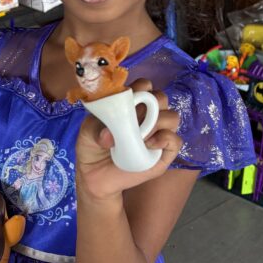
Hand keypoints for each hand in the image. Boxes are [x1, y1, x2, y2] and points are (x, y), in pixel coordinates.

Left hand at [75, 80, 181, 200]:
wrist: (94, 176)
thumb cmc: (92, 148)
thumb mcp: (87, 132)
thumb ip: (95, 128)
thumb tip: (109, 135)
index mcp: (131, 105)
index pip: (145, 86)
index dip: (141, 87)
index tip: (127, 98)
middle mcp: (148, 116)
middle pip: (161, 98)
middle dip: (150, 103)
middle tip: (133, 118)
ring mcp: (157, 134)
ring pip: (172, 117)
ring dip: (157, 122)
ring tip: (139, 135)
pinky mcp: (163, 154)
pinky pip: (175, 141)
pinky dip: (165, 139)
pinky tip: (148, 145)